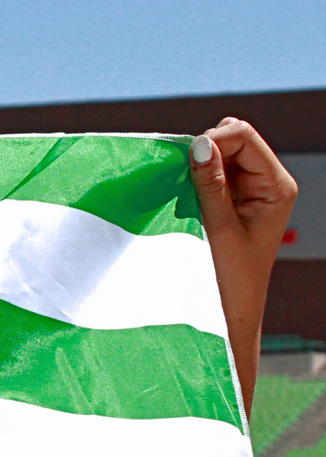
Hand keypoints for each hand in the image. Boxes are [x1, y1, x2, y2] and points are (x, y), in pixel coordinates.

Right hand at [190, 117, 296, 415]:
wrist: (227, 318)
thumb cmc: (228, 283)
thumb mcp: (218, 230)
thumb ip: (209, 184)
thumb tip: (200, 143)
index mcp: (276, 187)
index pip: (243, 137)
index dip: (212, 140)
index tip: (182, 162)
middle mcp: (265, 185)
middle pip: (232, 141)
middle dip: (202, 153)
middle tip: (180, 181)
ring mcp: (246, 194)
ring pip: (216, 157)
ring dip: (193, 170)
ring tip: (180, 196)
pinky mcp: (226, 205)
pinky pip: (206, 177)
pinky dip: (188, 182)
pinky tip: (179, 202)